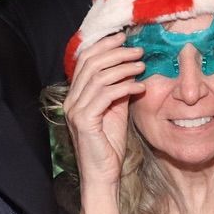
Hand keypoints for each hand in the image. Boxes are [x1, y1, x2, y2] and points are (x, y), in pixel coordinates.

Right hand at [63, 33, 144, 189]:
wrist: (102, 174)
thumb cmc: (109, 145)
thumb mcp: (116, 110)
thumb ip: (118, 89)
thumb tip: (131, 67)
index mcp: (75, 95)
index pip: (85, 60)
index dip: (104, 45)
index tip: (124, 38)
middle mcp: (71, 100)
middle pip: (91, 63)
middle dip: (116, 52)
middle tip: (138, 51)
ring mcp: (76, 110)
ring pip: (99, 77)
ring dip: (124, 68)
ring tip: (142, 66)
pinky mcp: (85, 121)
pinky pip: (106, 95)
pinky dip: (125, 87)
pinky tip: (140, 87)